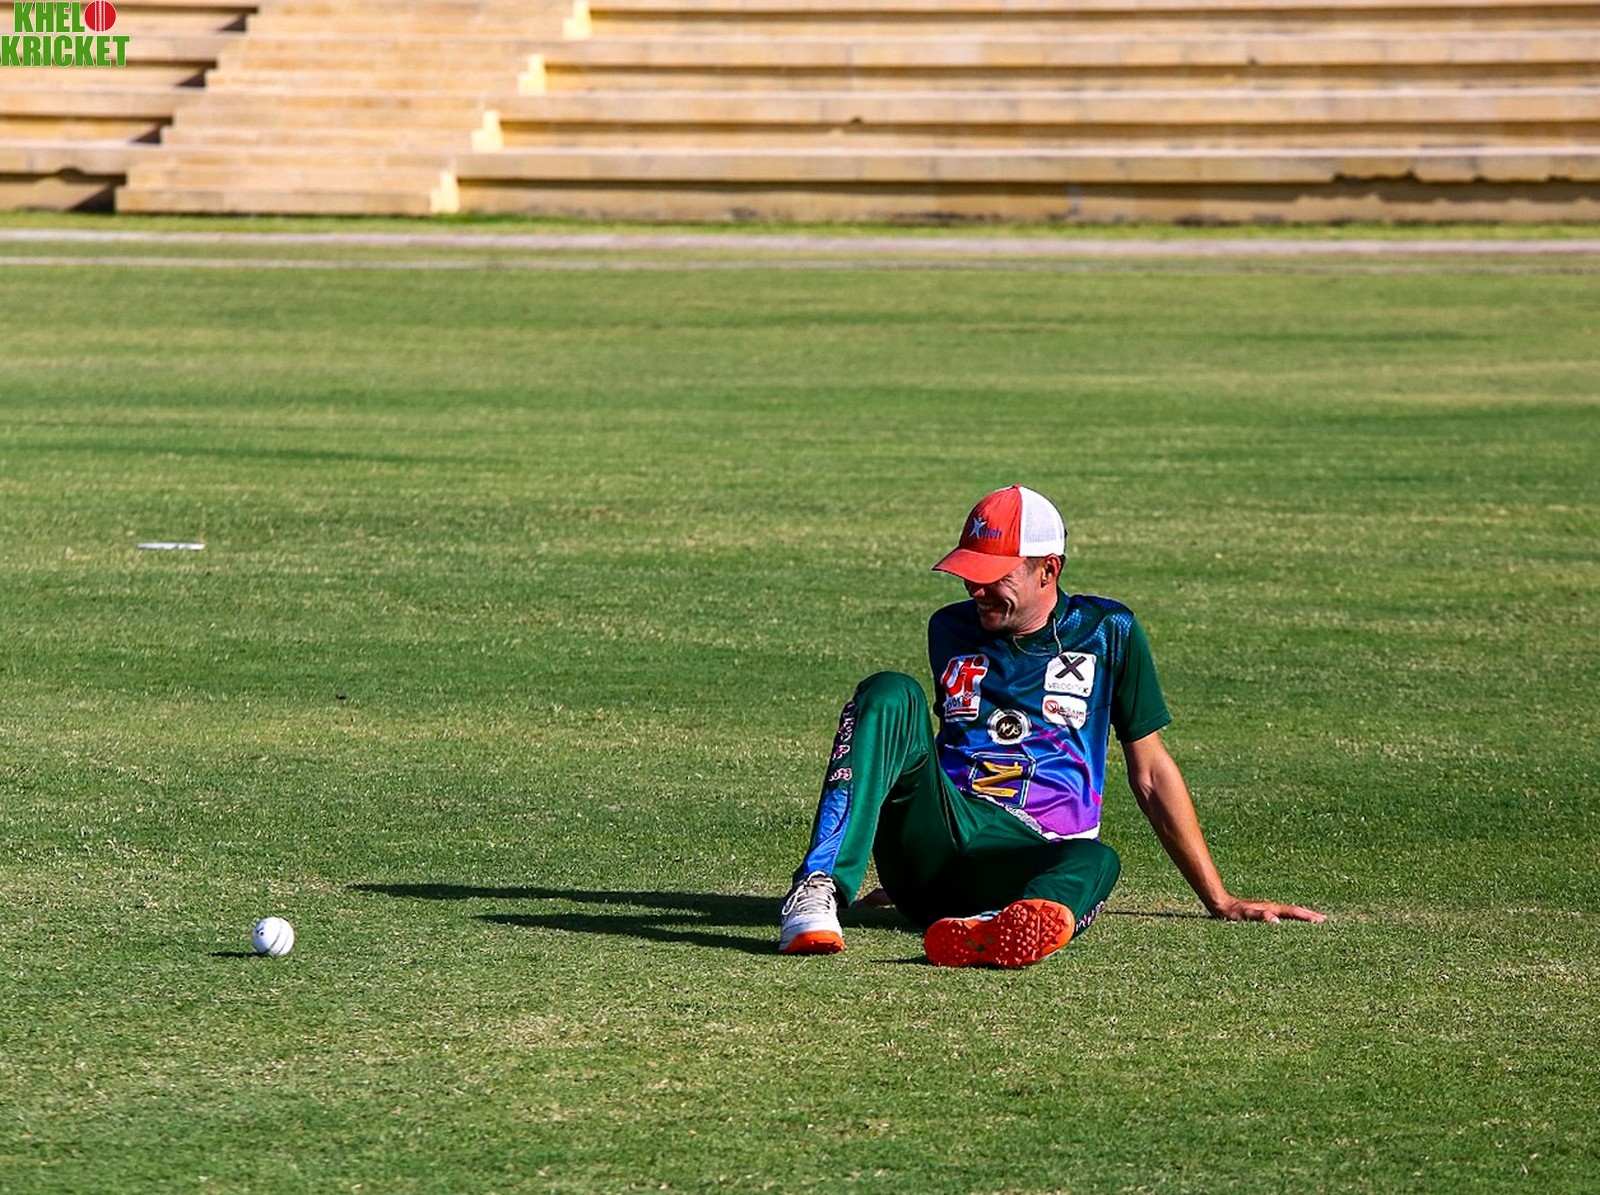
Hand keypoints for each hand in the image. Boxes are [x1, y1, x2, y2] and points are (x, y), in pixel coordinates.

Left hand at [1210, 895, 1325, 923]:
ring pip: (1290, 913)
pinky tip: (1293, 923)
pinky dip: (1292, 918)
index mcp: (1272, 908)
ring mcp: (1269, 909)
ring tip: (1315, 920)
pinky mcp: (1264, 912)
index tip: (1322, 921)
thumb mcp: (1245, 915)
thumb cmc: (1232, 913)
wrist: (1220, 904)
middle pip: (1295, 911)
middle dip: (1310, 915)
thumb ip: (1259, 916)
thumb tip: (1276, 920)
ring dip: (1303, 916)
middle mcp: (1272, 907)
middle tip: (1326, 920)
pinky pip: (1283, 916)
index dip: (1308, 917)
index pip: (1294, 913)